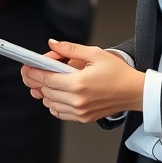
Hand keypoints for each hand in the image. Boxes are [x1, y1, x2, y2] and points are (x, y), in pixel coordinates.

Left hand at [20, 40, 144, 122]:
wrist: (134, 92)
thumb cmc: (118, 72)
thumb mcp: (95, 53)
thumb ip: (70, 49)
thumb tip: (52, 43)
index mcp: (79, 83)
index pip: (46, 79)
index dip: (33, 73)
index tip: (27, 67)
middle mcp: (77, 100)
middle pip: (45, 92)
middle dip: (36, 81)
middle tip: (32, 72)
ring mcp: (80, 112)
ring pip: (50, 104)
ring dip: (45, 93)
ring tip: (46, 81)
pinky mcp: (83, 118)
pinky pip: (60, 113)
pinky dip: (54, 104)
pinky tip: (57, 93)